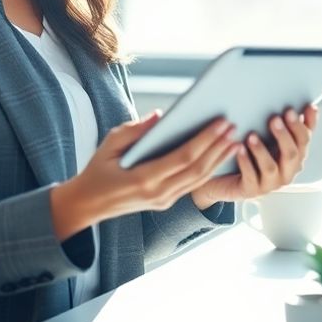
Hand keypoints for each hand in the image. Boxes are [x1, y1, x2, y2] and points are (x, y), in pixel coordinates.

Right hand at [50, 110, 240, 238]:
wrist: (87, 205)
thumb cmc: (97, 170)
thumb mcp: (109, 144)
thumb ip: (134, 129)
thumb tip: (160, 115)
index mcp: (144, 179)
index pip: (183, 157)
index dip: (205, 140)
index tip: (221, 122)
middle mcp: (158, 194)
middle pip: (197, 169)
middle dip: (218, 147)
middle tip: (234, 127)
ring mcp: (164, 201)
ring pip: (199, 179)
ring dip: (219, 159)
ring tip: (235, 140)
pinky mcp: (166, 202)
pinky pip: (193, 185)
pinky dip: (209, 169)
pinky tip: (220, 155)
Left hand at [191, 105, 317, 207]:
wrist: (228, 180)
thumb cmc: (255, 157)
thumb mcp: (273, 139)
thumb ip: (290, 125)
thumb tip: (307, 106)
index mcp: (295, 157)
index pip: (304, 141)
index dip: (301, 126)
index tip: (294, 110)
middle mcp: (286, 172)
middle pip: (292, 154)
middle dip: (284, 136)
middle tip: (275, 119)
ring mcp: (270, 183)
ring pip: (271, 167)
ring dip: (262, 150)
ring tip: (252, 136)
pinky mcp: (252, 190)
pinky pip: (250, 176)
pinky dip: (245, 162)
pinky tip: (239, 150)